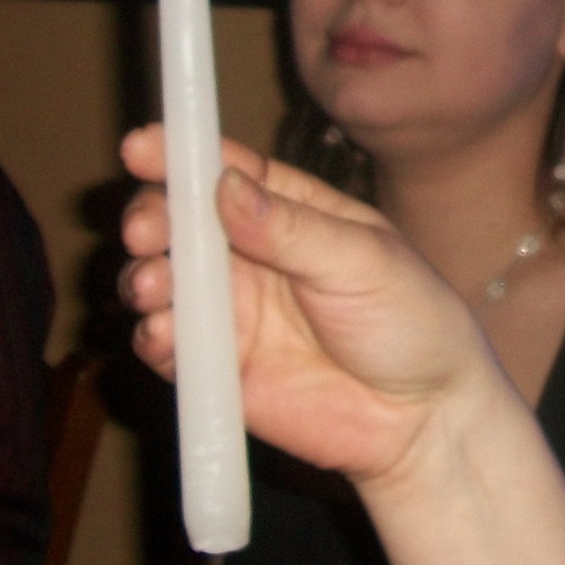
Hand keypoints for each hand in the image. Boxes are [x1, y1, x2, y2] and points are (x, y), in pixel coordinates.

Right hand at [120, 127, 498, 484]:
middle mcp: (251, 255)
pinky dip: (153, 338)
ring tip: (152, 286)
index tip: (140, 146)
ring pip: (163, 282)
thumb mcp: (365, 262)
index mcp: (292, 211)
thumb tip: (226, 186)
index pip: (228, 171)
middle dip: (152, 219)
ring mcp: (232, 312)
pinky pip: (169, 349)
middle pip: (181, 223)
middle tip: (147, 230)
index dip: (182, 155)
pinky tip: (161, 334)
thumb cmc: (412, 322)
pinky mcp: (219, 369)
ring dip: (143, 278)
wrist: (424, 417)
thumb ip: (294, 230)